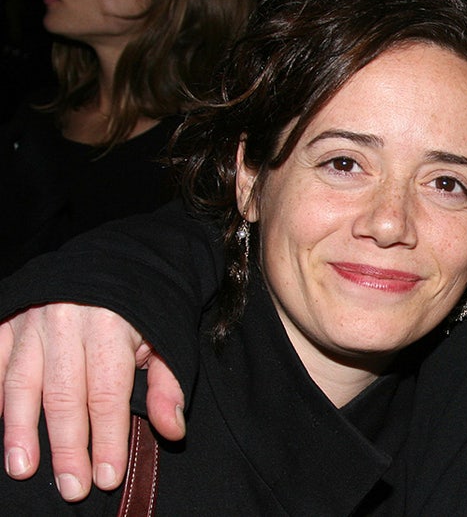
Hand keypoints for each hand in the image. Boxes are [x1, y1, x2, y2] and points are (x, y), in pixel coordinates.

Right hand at [0, 303, 185, 500]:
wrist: (118, 257)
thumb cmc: (145, 304)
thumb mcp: (167, 337)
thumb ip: (167, 385)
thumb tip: (172, 431)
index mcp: (111, 325)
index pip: (108, 394)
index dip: (108, 438)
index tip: (107, 477)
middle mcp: (67, 321)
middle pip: (64, 395)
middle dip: (69, 446)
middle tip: (73, 488)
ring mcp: (32, 318)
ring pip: (21, 382)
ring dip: (21, 430)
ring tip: (23, 468)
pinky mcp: (9, 317)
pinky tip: (1, 425)